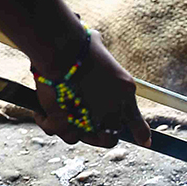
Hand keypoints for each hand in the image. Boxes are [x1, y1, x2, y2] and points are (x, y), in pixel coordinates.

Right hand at [34, 31, 150, 148]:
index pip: (137, 121)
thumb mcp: (100, 49)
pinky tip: (41, 112)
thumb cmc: (79, 43)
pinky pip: (57, 132)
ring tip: (62, 117)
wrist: (62, 50)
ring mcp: (90, 121)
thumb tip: (94, 44)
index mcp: (125, 90)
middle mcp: (111, 110)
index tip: (145, 142)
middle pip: (112, 134)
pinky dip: (48, 124)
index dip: (141, 134)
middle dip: (101, 131)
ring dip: (75, 130)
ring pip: (86, 138)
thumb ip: (100, 58)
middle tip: (88, 123)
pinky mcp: (66, 125)